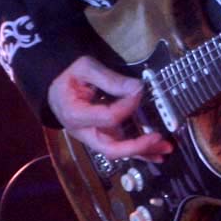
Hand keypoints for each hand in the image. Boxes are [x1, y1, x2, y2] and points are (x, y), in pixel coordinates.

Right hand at [47, 56, 172, 161]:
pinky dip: (138, 150)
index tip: (139, 91)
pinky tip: (155, 152)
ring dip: (143, 151)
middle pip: (111, 148)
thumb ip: (111, 79)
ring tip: (165, 149)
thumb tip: (137, 88)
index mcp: (75, 115)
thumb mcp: (86, 68)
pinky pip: (120, 147)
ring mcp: (92, 137)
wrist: (55, 83)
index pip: (108, 117)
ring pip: (119, 152)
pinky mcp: (100, 135)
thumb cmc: (69, 73)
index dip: (127, 106)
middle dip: (137, 146)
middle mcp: (83, 132)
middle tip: (157, 138)